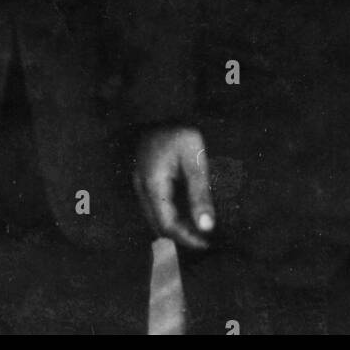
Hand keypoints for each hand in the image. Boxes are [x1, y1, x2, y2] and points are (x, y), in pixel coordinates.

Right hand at [134, 126, 214, 250]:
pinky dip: (171, 213)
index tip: (208, 242)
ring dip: (176, 226)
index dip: (187, 238)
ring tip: (201, 228)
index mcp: (153, 184)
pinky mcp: (145, 178)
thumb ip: (200, 192)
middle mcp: (142, 187)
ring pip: (156, 216)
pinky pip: (156, 205)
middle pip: (159, 224)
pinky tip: (188, 211)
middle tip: (207, 239)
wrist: (160, 107)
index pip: (167, 224)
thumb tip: (206, 227)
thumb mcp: (194, 158)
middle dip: (182, 236)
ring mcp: (140, 183)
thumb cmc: (180, 130)